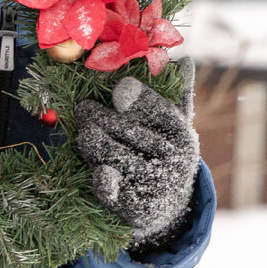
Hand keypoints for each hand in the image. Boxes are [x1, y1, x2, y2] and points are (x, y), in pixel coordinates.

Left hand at [74, 58, 198, 251]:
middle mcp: (174, 162)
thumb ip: (176, 95)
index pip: (158, 112)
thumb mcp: (172, 127)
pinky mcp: (136, 207)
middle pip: (128, 133)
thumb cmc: (162, 153)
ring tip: (85, 133)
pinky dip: (104, 182)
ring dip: (93, 142)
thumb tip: (183, 60)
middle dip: (100, 118)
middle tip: (83, 109)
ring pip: (113, 156)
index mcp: (182, 136)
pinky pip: (113, 191)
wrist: (168, 206)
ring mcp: (156, 185)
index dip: (138, 100)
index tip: (118, 89)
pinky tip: (99, 172)